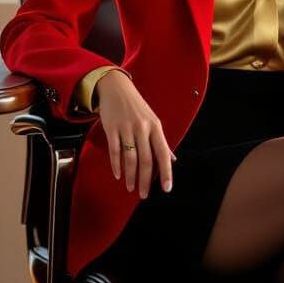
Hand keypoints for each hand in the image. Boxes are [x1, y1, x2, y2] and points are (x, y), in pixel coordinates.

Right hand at [94, 71, 176, 197]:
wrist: (116, 88)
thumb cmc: (137, 107)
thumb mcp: (153, 121)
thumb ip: (161, 142)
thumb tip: (172, 160)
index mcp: (156, 128)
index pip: (163, 154)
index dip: (166, 172)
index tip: (167, 188)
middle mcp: (143, 129)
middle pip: (146, 160)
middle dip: (146, 180)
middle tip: (144, 195)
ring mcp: (127, 128)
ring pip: (130, 158)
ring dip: (130, 176)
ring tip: (131, 188)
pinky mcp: (111, 128)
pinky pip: (115, 150)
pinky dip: (116, 165)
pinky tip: (118, 175)